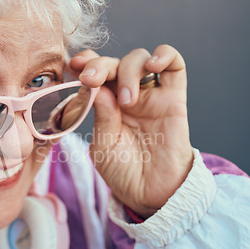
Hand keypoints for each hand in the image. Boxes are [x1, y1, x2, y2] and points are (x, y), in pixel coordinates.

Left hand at [69, 45, 192, 217]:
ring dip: (128, 70)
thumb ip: (102, 116)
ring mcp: (150, 95)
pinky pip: (175, 65)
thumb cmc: (123, 171)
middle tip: (91, 80)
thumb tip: (97, 86)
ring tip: (127, 101)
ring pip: (139, 59)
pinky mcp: (174, 98)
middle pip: (113, 62)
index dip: (85, 63)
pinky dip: (164, 55)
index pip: (95, 72)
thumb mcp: (103, 145)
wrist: (152, 193)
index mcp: (105, 103)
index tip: (74, 65)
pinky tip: (153, 65)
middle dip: (100, 65)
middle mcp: (126, 95)